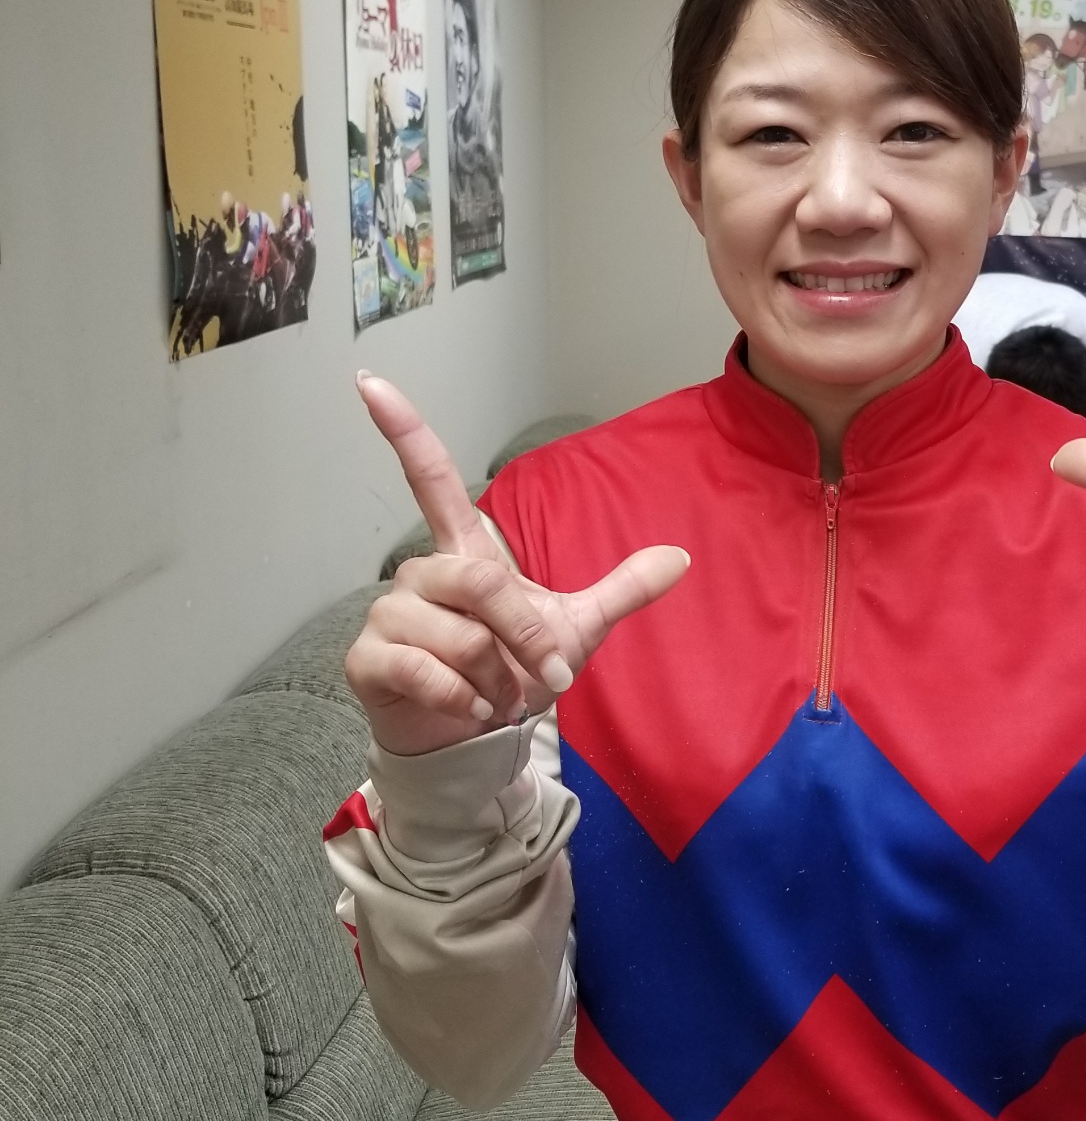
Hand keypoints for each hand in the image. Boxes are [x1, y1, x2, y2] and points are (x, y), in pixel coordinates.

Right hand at [345, 374, 688, 756]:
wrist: (476, 739)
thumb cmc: (512, 673)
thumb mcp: (576, 628)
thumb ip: (621, 589)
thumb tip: (682, 555)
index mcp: (463, 551)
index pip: (430, 477)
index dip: (403, 429)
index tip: (370, 381)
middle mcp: (420, 573)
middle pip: (481, 581)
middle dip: (524, 635)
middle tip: (544, 677)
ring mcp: (388, 615)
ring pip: (458, 635)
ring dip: (495, 677)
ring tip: (494, 695)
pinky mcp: (368, 658)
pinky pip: (425, 671)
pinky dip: (462, 698)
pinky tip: (467, 708)